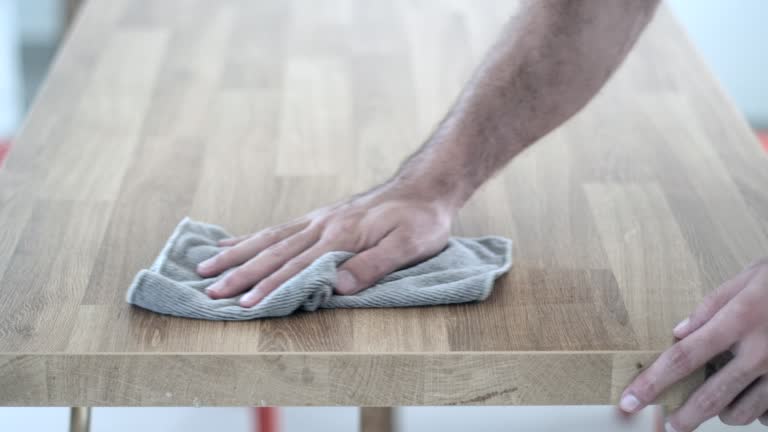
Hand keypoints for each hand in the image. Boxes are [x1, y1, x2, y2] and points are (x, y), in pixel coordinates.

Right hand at [195, 182, 455, 306]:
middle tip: (209, 292)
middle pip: (274, 253)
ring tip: (205, 268)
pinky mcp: (320, 218)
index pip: (297, 268)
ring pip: (269, 239)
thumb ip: (373, 265)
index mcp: (340, 237)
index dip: (269, 288)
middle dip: (240, 274)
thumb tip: (337, 286)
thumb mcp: (409, 245)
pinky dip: (253, 237)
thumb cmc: (420, 221)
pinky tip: (235, 242)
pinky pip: (280, 228)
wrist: (424, 187)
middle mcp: (322, 226)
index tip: (243, 305)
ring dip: (237, 255)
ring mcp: (318, 220)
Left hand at [620, 258, 767, 430]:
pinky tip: (754, 395)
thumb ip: (709, 307)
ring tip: (715, 402)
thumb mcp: (746, 278)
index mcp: (738, 320)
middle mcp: (760, 352)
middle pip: (711, 396)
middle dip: (685, 416)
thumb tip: (678, 333)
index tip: (630, 400)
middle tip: (670, 425)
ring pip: (742, 412)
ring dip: (722, 412)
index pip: (684, 357)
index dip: (653, 382)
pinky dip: (758, 410)